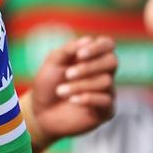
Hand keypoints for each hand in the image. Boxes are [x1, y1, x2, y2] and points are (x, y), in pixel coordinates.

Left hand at [25, 35, 116, 152]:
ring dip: (80, 85)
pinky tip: (72, 100)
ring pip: (105, 81)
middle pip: (112, 61)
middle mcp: (103, 73)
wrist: (40, 113)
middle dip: (88, 67)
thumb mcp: (52, 64)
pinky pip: (106, 100)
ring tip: (60, 91)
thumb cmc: (47, 86)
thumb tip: (88, 39)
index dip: (98, 47)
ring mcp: (107, 92)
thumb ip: (68, 50)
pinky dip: (87, 98)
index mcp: (91, 58)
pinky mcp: (106, 110)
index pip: (107, 44)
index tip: (79, 55)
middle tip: (67, 74)